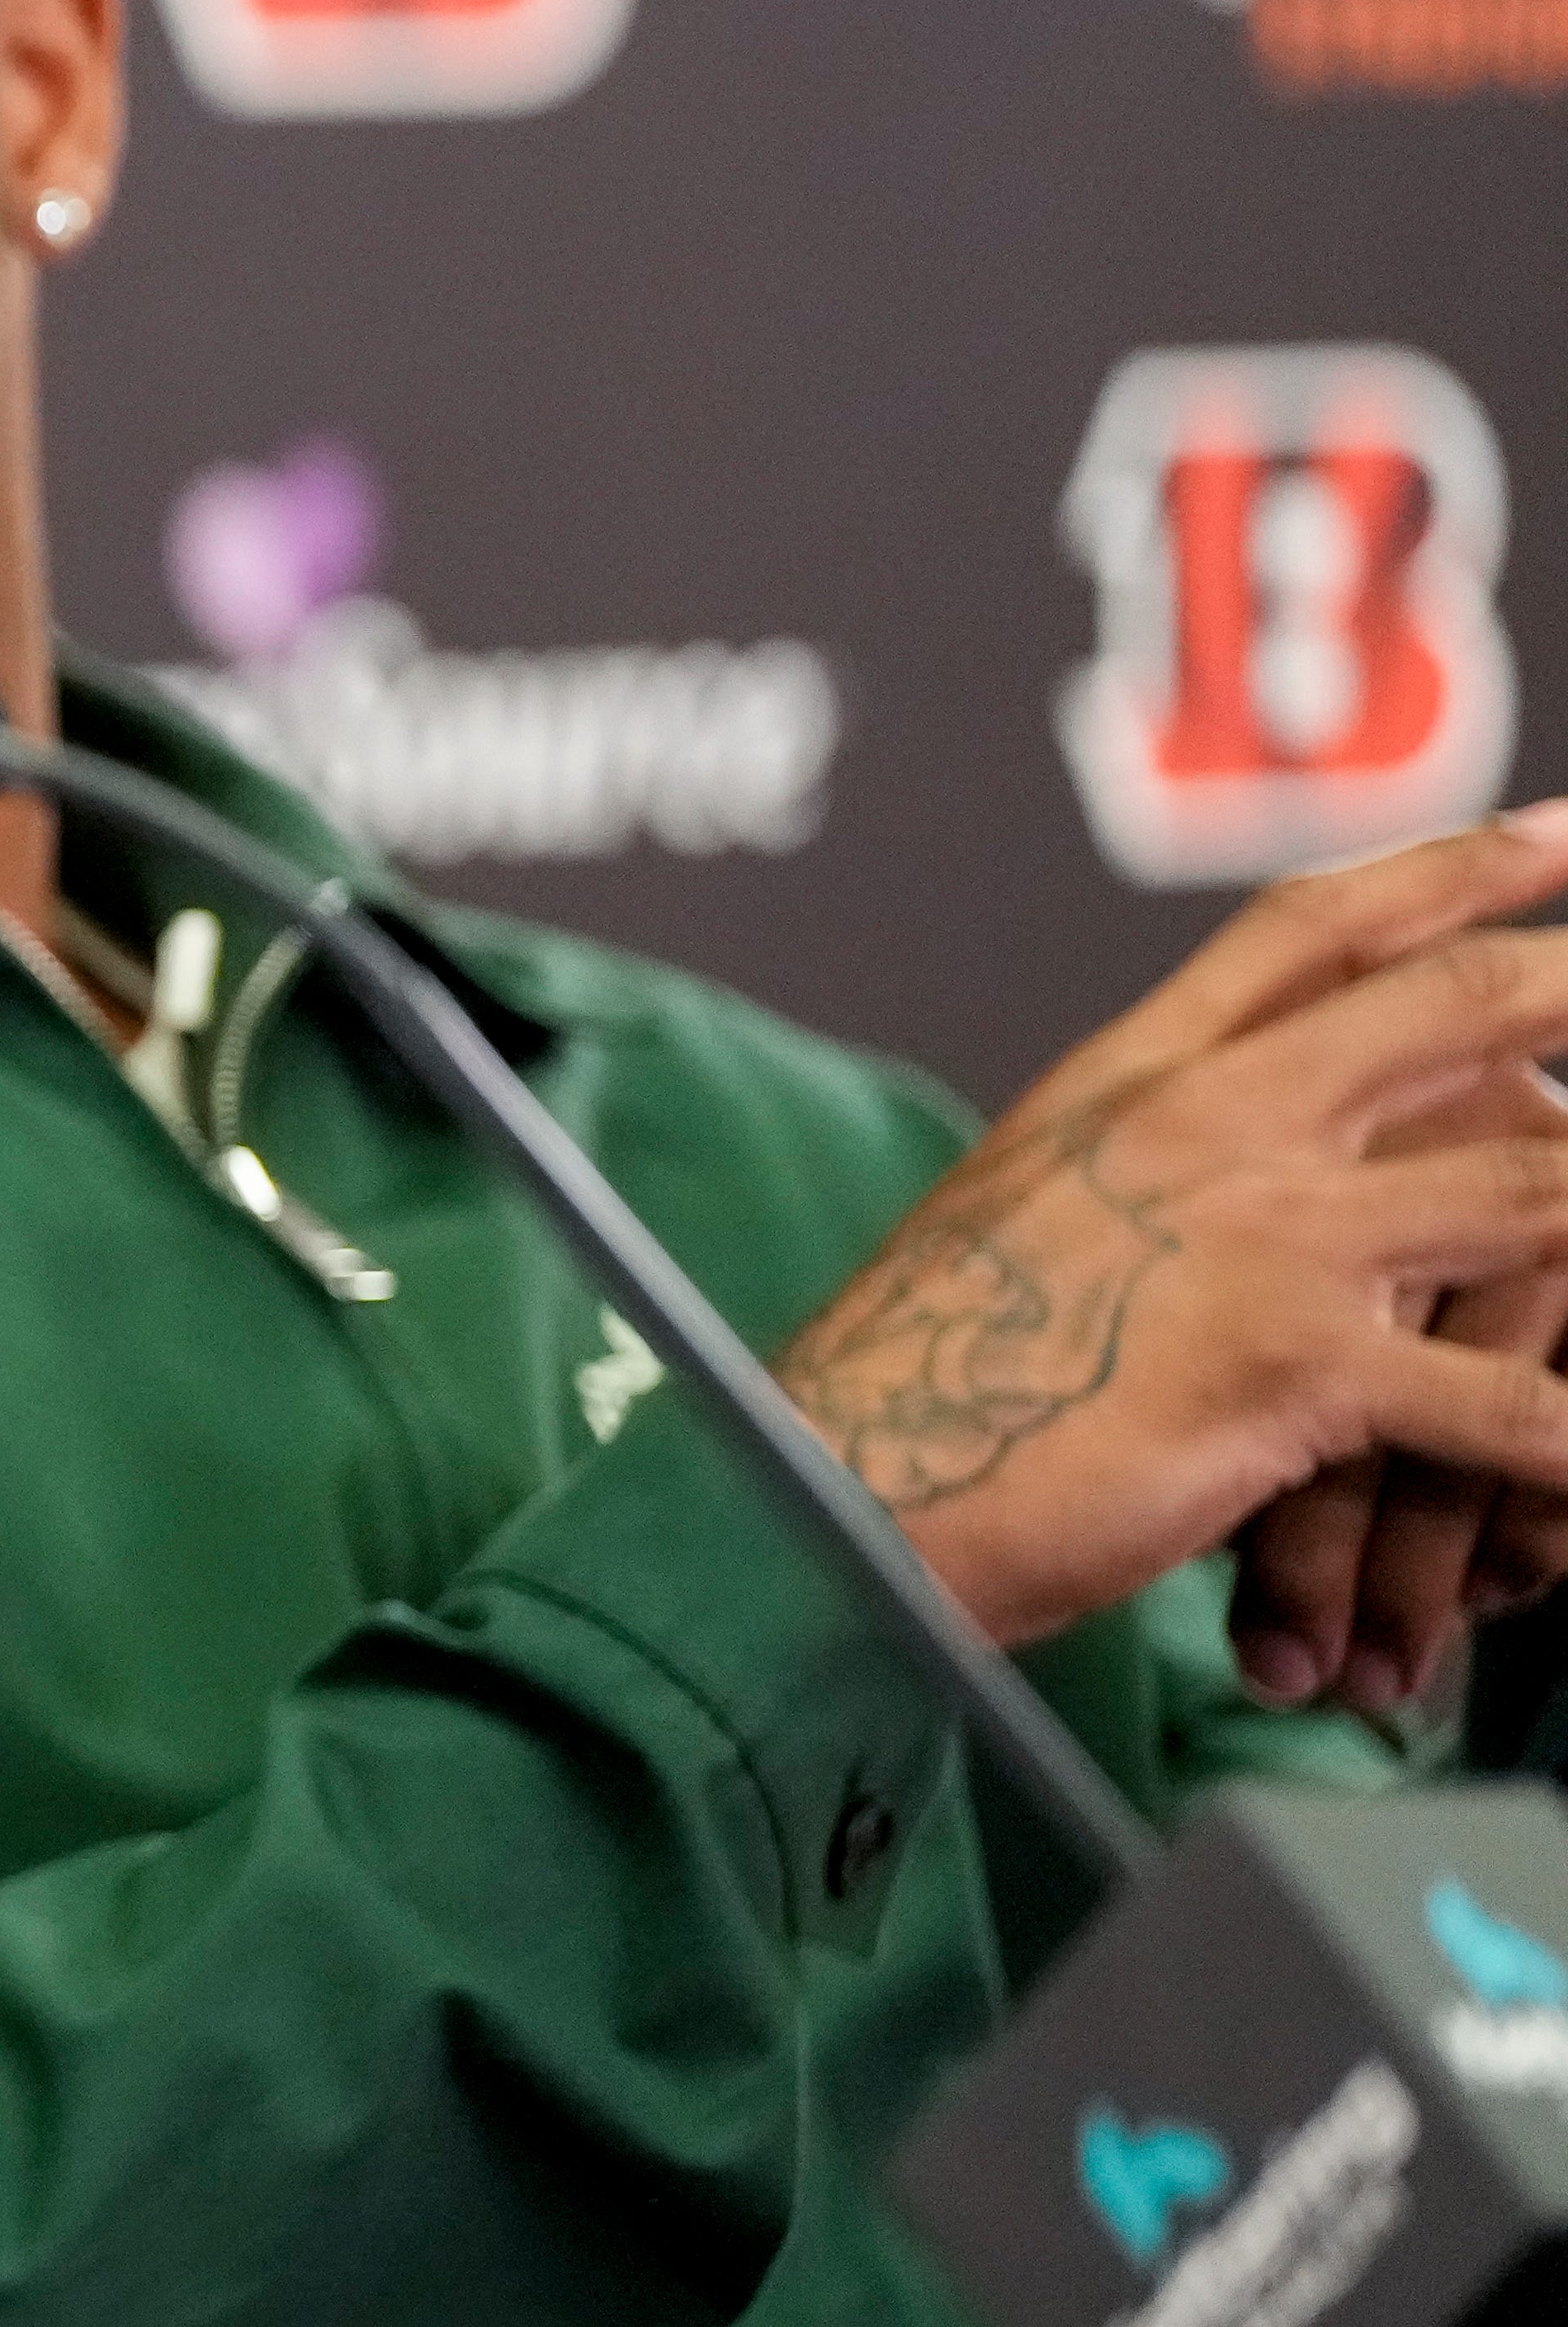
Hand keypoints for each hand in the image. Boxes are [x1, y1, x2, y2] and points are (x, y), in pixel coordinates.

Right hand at [777, 807, 1567, 1652]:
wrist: (832, 1489)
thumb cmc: (906, 1387)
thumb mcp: (1011, 1222)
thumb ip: (1126, 1173)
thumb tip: (1197, 1176)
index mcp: (1131, 1085)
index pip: (1316, 929)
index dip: (1462, 870)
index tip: (1566, 837)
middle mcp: (1208, 1128)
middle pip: (1461, 1010)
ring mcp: (1262, 1238)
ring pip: (1536, 1196)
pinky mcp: (1294, 1367)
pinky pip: (1512, 1406)